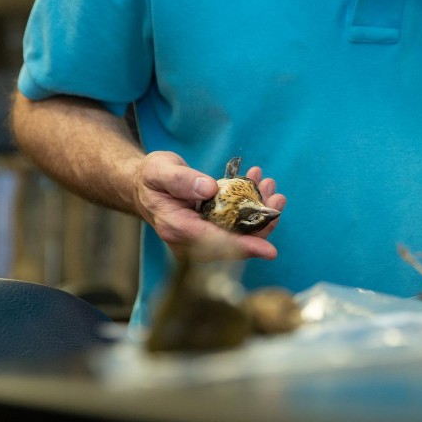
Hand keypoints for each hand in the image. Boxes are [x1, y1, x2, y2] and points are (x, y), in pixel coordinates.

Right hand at [133, 151, 286, 260]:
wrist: (144, 186)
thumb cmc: (152, 178)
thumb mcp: (161, 170)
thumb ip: (182, 180)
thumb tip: (208, 189)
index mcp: (176, 227)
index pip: (213, 243)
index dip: (242, 247)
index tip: (269, 250)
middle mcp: (189, 239)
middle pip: (233, 243)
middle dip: (261, 223)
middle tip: (277, 196)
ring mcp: (201, 236)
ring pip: (239, 234)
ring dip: (260, 212)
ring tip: (270, 184)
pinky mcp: (210, 229)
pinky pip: (236, 225)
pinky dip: (252, 207)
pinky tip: (259, 183)